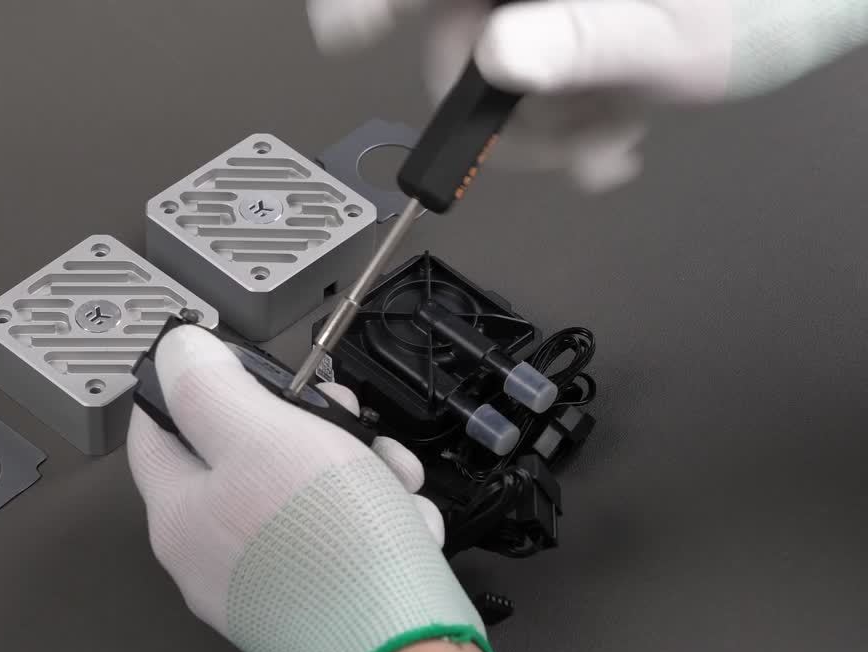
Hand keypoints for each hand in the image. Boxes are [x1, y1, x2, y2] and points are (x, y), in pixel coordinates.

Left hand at [126, 324, 494, 651]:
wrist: (402, 644)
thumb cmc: (330, 547)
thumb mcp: (261, 434)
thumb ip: (209, 386)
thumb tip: (175, 352)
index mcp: (180, 513)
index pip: (156, 426)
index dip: (196, 381)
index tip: (240, 365)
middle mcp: (211, 553)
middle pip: (244, 453)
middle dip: (306, 423)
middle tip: (339, 415)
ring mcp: (263, 580)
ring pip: (302, 490)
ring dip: (355, 467)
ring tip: (388, 476)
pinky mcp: (314, 599)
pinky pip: (334, 534)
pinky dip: (374, 516)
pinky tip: (401, 518)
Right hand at [308, 0, 867, 190]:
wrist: (803, 14)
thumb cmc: (764, 6)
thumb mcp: (672, 37)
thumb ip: (587, 39)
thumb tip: (501, 52)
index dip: (373, 3)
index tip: (345, 30)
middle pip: (458, 42)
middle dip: (505, 112)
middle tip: (558, 142)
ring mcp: (546, 9)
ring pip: (495, 76)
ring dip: (548, 127)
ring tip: (609, 134)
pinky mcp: (562, 30)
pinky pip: (530, 82)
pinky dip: (562, 120)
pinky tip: (606, 133)